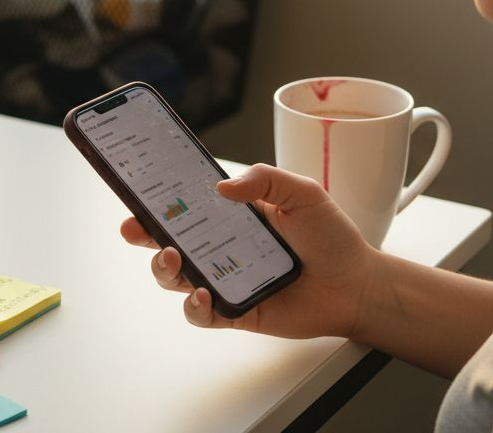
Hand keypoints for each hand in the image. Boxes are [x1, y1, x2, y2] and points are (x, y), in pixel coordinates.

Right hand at [120, 163, 378, 339]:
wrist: (356, 285)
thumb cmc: (331, 238)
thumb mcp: (302, 193)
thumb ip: (264, 179)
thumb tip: (222, 187)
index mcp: (232, 216)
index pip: (185, 205)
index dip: (157, 200)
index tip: (136, 191)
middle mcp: (222, 248)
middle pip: (168, 241)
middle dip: (144, 235)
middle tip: (136, 228)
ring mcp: (225, 280)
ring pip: (176, 278)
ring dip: (164, 269)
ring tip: (174, 258)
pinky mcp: (234, 311)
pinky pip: (201, 314)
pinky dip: (194, 306)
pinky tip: (203, 295)